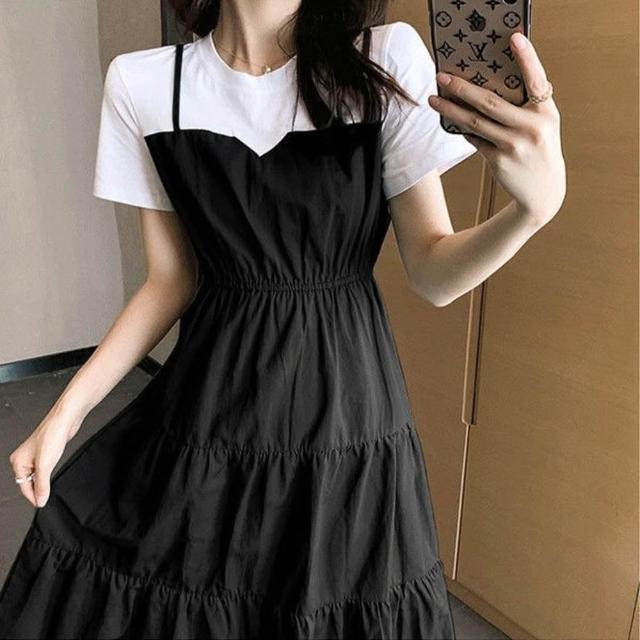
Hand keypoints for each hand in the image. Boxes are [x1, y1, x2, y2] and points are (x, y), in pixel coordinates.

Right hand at [9, 404, 82, 507]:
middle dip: (38, 489)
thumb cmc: (52, 436)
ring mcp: (34, 455)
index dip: (33, 497)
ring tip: (52, 486)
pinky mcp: (45, 452)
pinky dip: (48, 474)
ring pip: (37, 475)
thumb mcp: (45, 465)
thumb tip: (40, 500)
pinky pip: (44, 469)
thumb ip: (42, 485)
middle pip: (29, 482)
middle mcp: (23, 459)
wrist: (65, 420)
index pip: (23, 487)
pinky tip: (54, 475)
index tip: (42, 504)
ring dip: (44, 482)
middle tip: (48, 497)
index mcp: (17, 462)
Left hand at [427, 32, 565, 225]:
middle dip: (462, 88)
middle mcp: (532, 127)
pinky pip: (475, 140)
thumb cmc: (539, 149)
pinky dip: (463, 130)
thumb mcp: (543, 124)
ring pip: (475, 122)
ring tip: (433, 99)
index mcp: (546, 112)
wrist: (544, 192)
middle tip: (442, 77)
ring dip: (451, 110)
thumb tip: (486, 86)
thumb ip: (526, 105)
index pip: (536, 79)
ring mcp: (514, 146)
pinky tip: (452, 122)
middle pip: (490, 102)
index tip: (514, 38)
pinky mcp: (499, 161)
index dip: (527, 58)